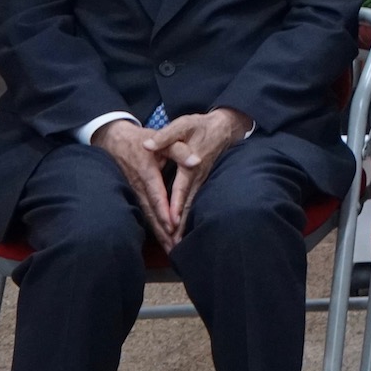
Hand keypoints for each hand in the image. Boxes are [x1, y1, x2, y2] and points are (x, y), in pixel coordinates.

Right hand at [93, 117, 180, 249]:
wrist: (114, 139)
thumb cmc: (143, 139)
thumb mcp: (162, 138)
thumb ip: (180, 150)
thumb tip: (196, 161)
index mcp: (146, 172)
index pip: (156, 195)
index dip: (164, 211)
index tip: (173, 226)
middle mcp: (138, 185)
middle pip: (151, 212)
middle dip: (162, 231)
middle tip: (174, 248)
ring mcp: (133, 191)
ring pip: (146, 215)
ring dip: (157, 233)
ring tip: (170, 249)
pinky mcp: (132, 194)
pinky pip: (142, 213)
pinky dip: (151, 227)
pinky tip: (160, 239)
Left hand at [144, 107, 253, 236]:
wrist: (223, 127)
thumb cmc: (200, 126)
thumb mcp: (183, 125)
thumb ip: (166, 136)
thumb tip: (148, 145)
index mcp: (191, 165)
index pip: (181, 189)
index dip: (176, 206)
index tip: (171, 223)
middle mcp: (197, 177)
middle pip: (187, 204)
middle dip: (180, 226)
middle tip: (174, 246)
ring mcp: (200, 181)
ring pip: (191, 207)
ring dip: (184, 226)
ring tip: (176, 245)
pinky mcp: (200, 183)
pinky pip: (193, 204)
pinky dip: (187, 218)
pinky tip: (182, 230)